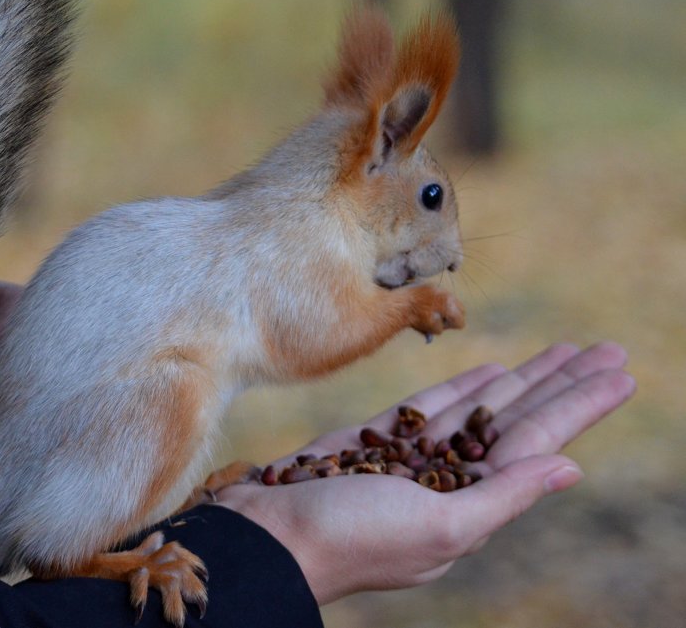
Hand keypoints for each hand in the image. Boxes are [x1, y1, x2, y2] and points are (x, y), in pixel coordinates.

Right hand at [215, 342, 634, 604]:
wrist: (269, 536)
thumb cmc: (350, 539)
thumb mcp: (439, 528)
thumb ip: (503, 495)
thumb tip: (570, 468)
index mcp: (470, 507)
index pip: (539, 444)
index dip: (579, 407)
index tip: (619, 374)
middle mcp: (449, 481)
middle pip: (520, 420)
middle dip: (562, 385)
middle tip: (610, 350)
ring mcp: (413, 457)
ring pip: (482, 408)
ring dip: (523, 379)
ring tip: (564, 351)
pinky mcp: (377, 437)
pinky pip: (432, 406)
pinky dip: (464, 387)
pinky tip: (493, 369)